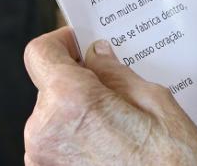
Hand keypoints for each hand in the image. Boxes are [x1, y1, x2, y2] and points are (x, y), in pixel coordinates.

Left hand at [23, 27, 196, 165]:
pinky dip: (78, 140)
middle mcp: (45, 133)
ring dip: (79, 115)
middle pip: (50, 87)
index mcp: (70, 102)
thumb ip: (117, 74)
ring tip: (121, 126)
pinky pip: (57, 146)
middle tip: (117, 90)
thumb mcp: (156, 103)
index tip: (79, 43)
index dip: (61, 42)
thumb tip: (98, 56)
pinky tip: (112, 148)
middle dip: (79, 83)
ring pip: (54, 118)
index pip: (40, 53)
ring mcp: (43, 162)